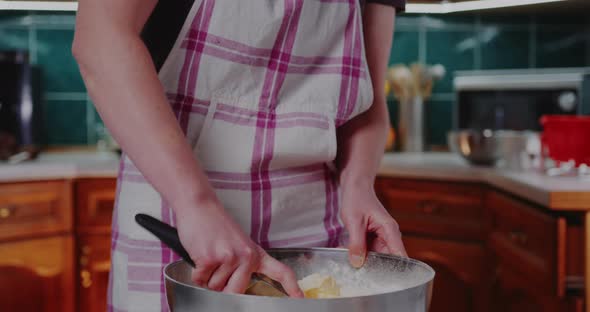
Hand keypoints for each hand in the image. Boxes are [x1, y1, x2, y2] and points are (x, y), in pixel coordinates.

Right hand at [175, 198, 303, 296]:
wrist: (200, 206)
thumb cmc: (216, 226)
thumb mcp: (238, 245)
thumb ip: (242, 266)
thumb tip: (234, 291)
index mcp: (256, 254)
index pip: (280, 272)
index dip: (292, 287)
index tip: (299, 298)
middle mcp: (246, 256)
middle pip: (235, 292)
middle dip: (221, 287)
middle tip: (217, 268)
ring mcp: (229, 257)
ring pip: (214, 287)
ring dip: (207, 277)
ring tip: (209, 254)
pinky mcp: (210, 258)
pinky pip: (200, 280)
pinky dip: (196, 273)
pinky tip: (200, 254)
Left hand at [340, 181, 406, 267]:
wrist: (355, 186)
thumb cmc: (357, 198)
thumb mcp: (354, 221)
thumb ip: (356, 243)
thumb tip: (357, 263)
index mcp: (390, 230)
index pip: (400, 256)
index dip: (395, 271)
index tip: (384, 282)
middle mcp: (388, 236)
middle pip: (387, 261)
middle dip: (373, 268)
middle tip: (358, 273)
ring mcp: (381, 238)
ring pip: (376, 258)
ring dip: (363, 261)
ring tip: (348, 261)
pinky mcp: (372, 239)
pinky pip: (367, 252)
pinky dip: (357, 254)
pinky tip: (346, 253)